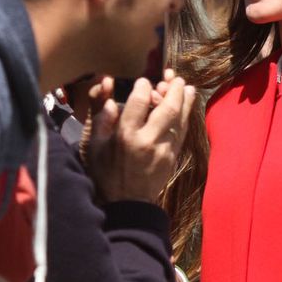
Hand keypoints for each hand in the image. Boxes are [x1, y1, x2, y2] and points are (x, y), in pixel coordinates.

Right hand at [82, 71, 195, 203]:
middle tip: (174, 77)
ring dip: (184, 100)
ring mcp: (164, 150)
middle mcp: (148, 141)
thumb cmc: (105, 173)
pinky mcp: (172, 157)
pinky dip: (185, 116)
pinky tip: (187, 106)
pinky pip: (182, 132)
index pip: (139, 102)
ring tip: (186, 86)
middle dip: (173, 90)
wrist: (126, 204)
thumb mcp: (95, 146)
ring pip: (179, 119)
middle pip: (167, 109)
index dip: (144, 87)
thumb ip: (102, 119)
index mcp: (126, 136)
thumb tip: (112, 97)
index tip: (144, 81)